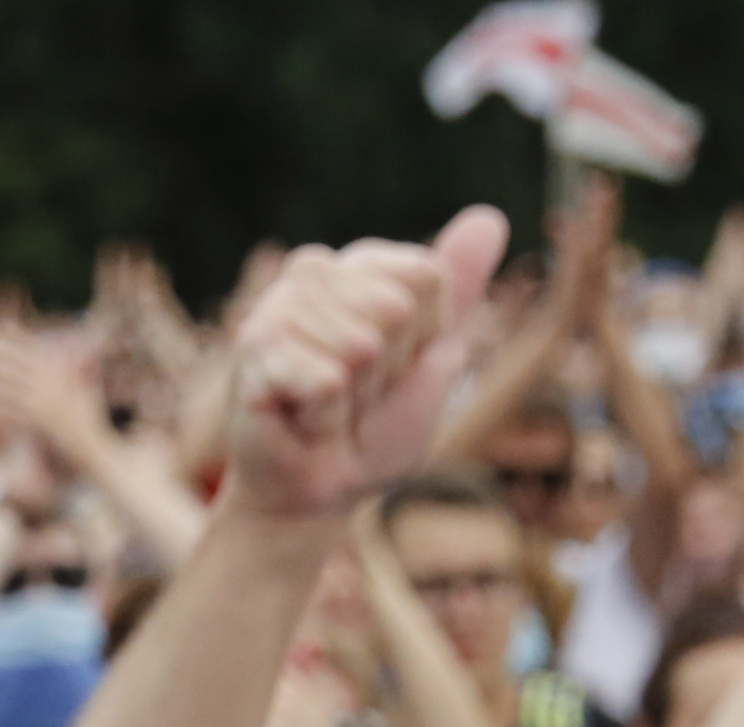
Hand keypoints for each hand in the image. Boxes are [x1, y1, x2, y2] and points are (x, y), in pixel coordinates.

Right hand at [219, 211, 515, 523]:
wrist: (319, 492)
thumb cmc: (372, 431)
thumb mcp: (433, 357)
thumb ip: (458, 287)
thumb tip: (490, 216)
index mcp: (363, 267)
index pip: (426, 278)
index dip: (422, 341)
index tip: (392, 374)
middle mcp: (317, 271)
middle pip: (395, 309)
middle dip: (387, 373)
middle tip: (356, 398)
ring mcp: (281, 303)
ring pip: (361, 342)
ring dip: (355, 399)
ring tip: (329, 410)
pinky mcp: (253, 345)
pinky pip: (324, 376)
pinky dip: (325, 413)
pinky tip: (302, 418)